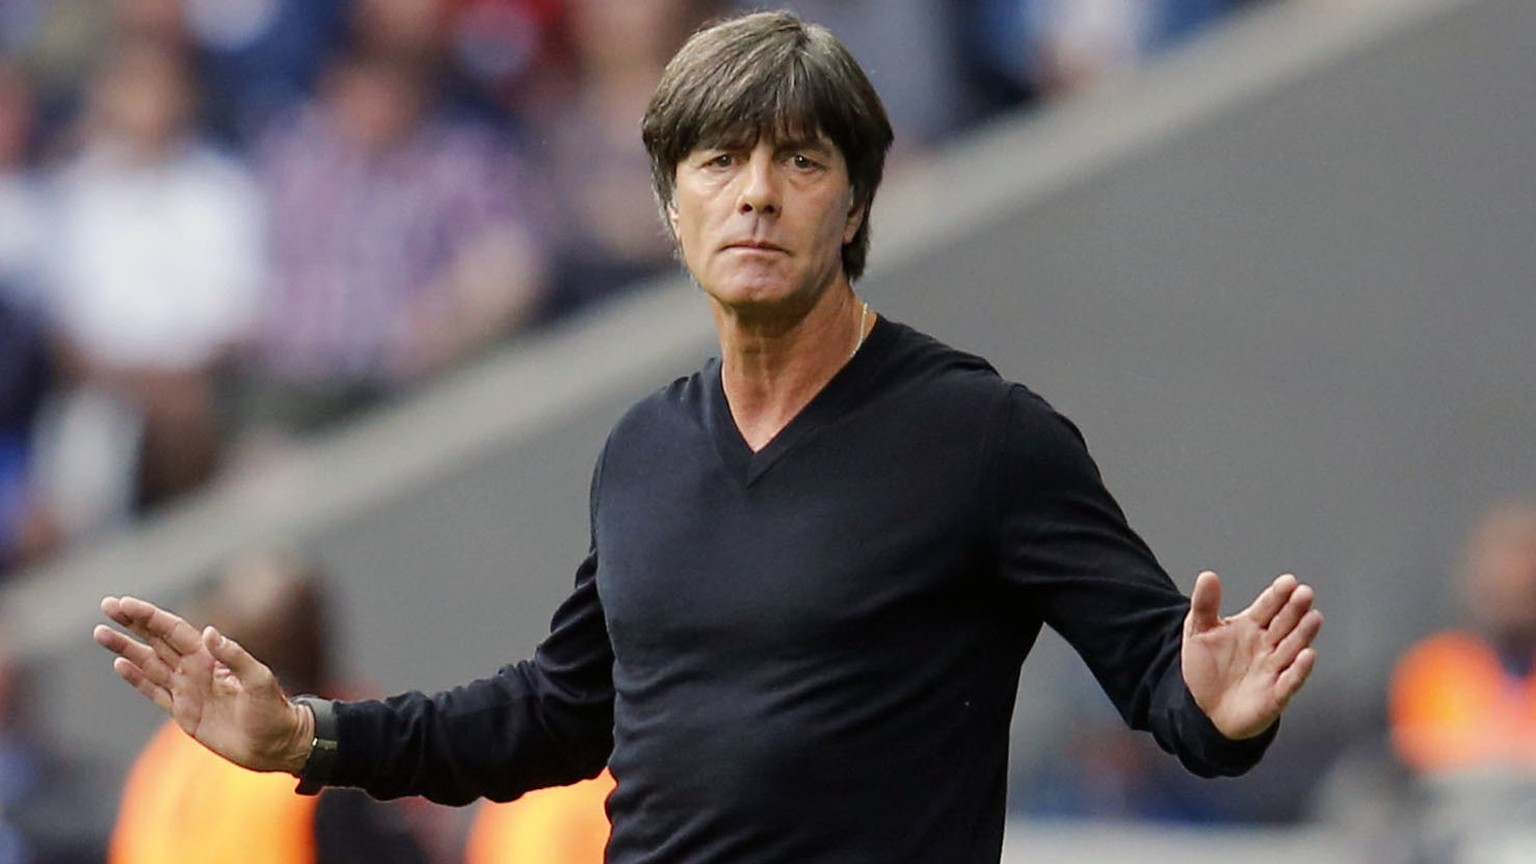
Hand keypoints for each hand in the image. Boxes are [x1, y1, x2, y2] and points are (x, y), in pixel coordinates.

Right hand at [93, 595, 313, 773]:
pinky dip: (137, 678)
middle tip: (106, 605)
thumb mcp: (259, 680)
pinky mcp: (184, 713)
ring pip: (149, 663)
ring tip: (100, 632)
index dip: (150, 616)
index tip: (125, 603)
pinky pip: (155, 691)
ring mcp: (187, 690)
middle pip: (156, 640)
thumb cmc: (273, 710)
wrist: (274, 745)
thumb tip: (208, 631)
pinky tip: (120, 665)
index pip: (174, 630)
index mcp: (211, 658)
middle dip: (132, 623)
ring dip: (126, 648)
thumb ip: (234, 656)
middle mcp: (195, 669)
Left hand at [1181, 571, 1321, 739]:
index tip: (1288, 582)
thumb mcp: (1198, 631)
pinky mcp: (1276, 694)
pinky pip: (1290, 680)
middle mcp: (1267, 645)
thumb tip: (1207, 575)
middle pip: (1284, 623)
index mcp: (1251, 627)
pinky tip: (1307, 655)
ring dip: (1303, 633)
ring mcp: (1273, 668)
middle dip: (1294, 609)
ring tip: (1313, 617)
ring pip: (1292, 648)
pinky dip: (1299, 669)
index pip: (1268, 607)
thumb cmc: (1208, 669)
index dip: (1277, 595)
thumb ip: (1204, 604)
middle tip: (1304, 593)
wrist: (1205, 711)